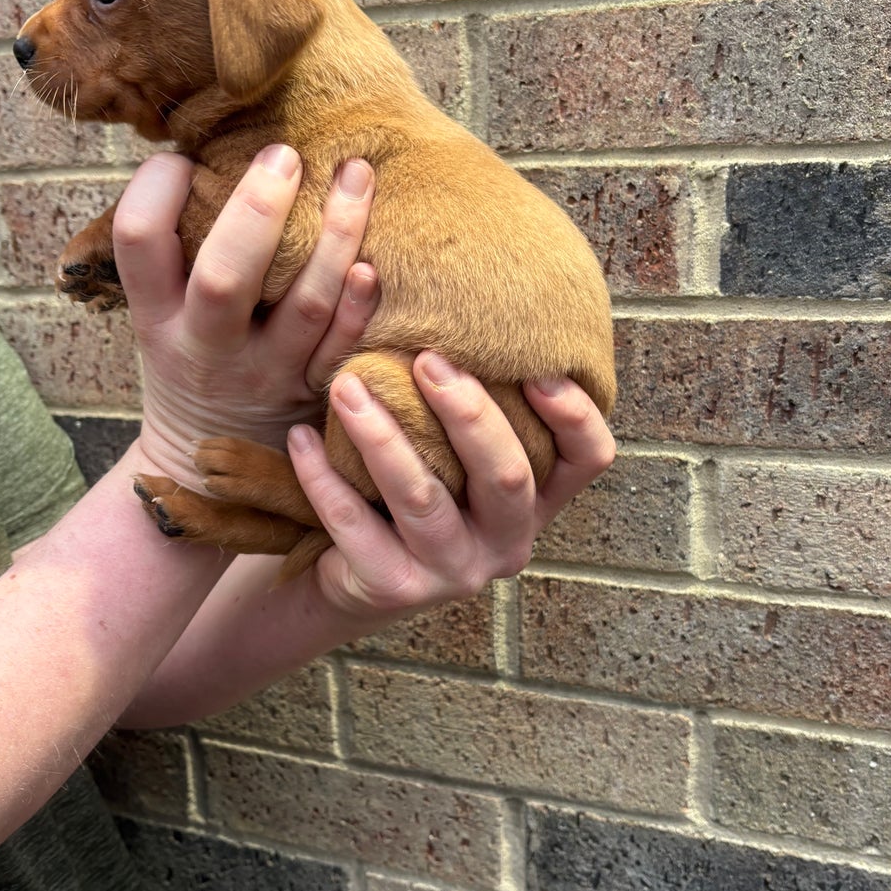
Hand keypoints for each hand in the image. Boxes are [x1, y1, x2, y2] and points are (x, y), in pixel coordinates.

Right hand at [112, 146, 377, 486]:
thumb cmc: (189, 360)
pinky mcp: (311, 394)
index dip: (157, 187)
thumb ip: (176, 251)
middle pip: (226, 276)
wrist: (204, 468)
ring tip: (357, 174)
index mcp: (156, 316)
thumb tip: (208, 146)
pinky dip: (360, 307)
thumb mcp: (160, 315)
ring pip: (305, 305)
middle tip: (285, 153)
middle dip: (258, 210)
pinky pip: (343, 348)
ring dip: (337, 237)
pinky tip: (374, 266)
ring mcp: (265, 374)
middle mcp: (206, 346)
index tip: (187, 160)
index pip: (140, 240)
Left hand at [287, 352, 615, 621]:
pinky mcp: (395, 588)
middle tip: (425, 359)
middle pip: (507, 476)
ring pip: (423, 497)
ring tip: (346, 386)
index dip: (575, 413)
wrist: (350, 577)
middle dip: (467, 412)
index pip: (588, 459)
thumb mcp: (453, 452)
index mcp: (536, 501)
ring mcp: (454, 572)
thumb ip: (473, 402)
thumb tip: (470, 302)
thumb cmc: (413, 487)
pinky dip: (325, 478)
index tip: (538, 366)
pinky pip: (356, 526)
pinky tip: (302, 440)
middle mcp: (507, 543)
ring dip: (381, 434)